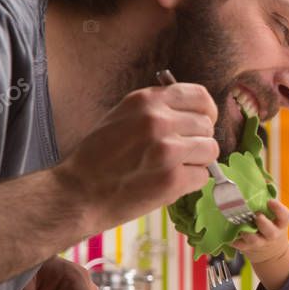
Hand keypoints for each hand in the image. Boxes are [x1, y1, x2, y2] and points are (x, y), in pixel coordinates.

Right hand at [54, 82, 219, 230]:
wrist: (78, 192)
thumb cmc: (99, 156)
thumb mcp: (124, 115)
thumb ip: (158, 109)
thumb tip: (195, 112)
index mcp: (147, 100)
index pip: (199, 96)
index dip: (206, 112)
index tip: (203, 123)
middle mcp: (159, 121)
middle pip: (207, 126)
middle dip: (198, 140)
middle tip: (179, 154)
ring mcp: (167, 150)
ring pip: (210, 150)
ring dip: (197, 162)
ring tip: (172, 168)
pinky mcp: (172, 180)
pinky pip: (202, 176)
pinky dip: (190, 183)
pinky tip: (167, 183)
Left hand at [232, 200, 288, 264]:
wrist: (272, 252)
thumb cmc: (272, 226)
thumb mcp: (276, 217)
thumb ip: (269, 200)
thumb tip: (264, 181)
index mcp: (281, 224)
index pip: (285, 216)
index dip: (278, 209)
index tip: (270, 201)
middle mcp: (272, 234)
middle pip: (270, 231)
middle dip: (263, 223)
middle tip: (257, 215)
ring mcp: (260, 243)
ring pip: (254, 240)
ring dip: (246, 232)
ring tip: (241, 225)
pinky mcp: (248, 248)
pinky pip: (240, 245)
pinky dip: (233, 240)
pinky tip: (229, 234)